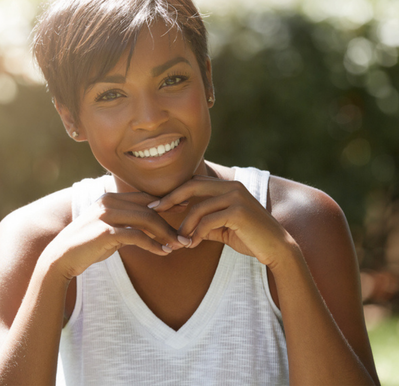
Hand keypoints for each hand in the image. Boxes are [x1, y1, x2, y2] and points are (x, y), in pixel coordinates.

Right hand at [42, 192, 183, 279]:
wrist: (62, 258)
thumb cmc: (89, 245)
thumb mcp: (112, 230)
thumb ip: (130, 224)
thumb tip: (154, 227)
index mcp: (111, 198)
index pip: (146, 197)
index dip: (167, 204)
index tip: (184, 211)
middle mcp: (109, 202)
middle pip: (149, 208)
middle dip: (170, 222)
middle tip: (186, 235)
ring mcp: (106, 215)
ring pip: (147, 220)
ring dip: (166, 234)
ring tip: (179, 245)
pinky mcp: (105, 231)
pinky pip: (136, 236)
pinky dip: (153, 244)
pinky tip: (162, 252)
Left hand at [149, 175, 295, 267]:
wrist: (276, 249)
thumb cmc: (249, 237)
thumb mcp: (222, 227)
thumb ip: (204, 222)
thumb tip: (182, 226)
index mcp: (228, 186)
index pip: (194, 182)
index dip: (174, 191)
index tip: (157, 203)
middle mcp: (232, 186)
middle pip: (191, 186)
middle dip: (170, 198)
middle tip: (154, 210)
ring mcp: (236, 197)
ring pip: (198, 207)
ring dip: (184, 226)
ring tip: (179, 240)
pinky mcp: (238, 211)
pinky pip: (208, 220)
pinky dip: (197, 233)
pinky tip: (193, 244)